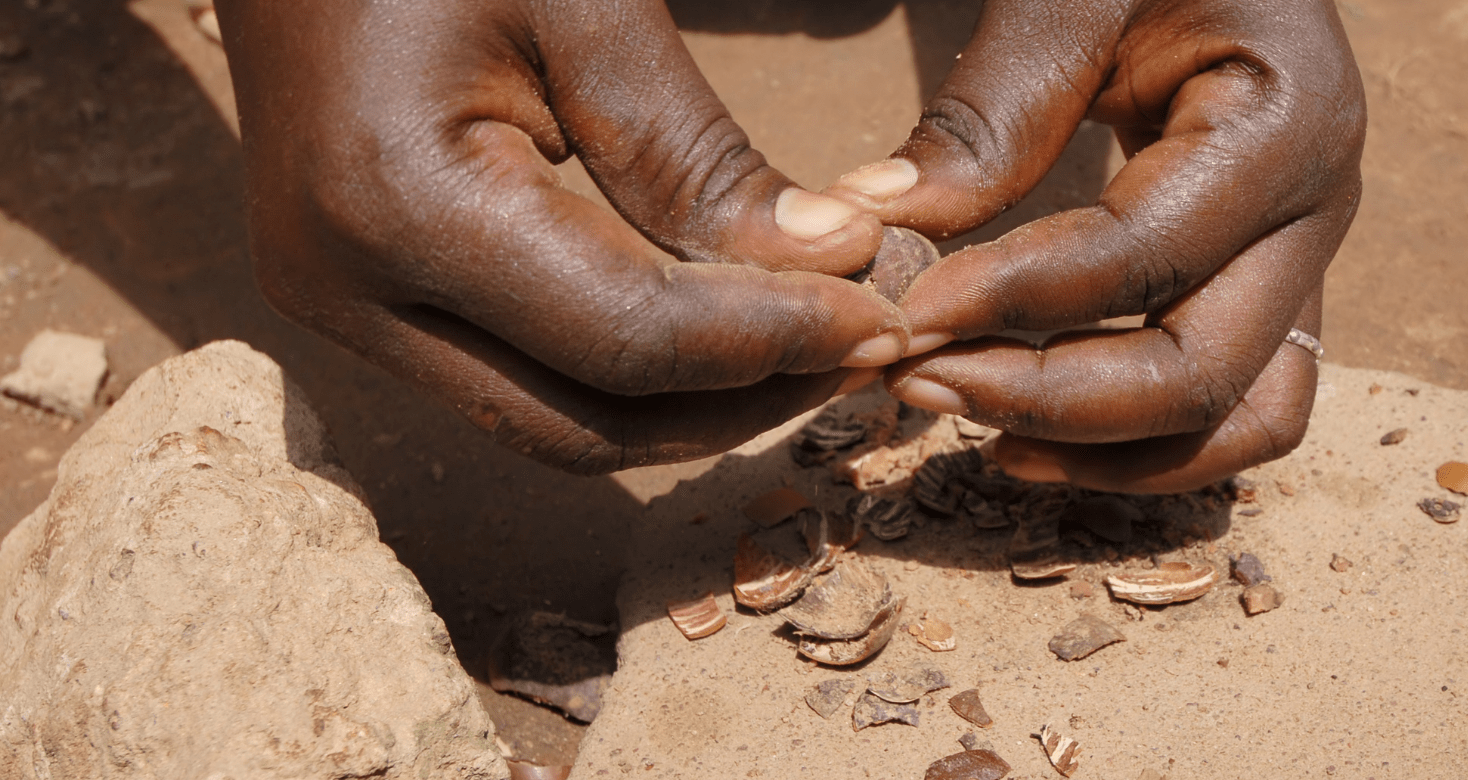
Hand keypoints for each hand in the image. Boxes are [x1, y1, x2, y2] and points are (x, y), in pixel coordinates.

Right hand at [216, 0, 909, 472]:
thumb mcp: (588, 7)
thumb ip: (699, 153)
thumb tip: (837, 265)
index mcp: (397, 204)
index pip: (629, 340)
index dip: (774, 343)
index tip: (886, 318)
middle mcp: (347, 291)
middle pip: (588, 425)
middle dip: (743, 404)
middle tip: (866, 350)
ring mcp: (339, 310)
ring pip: (554, 426)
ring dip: (693, 408)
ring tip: (813, 347)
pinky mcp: (359, 304)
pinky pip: (519, 382)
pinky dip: (631, 377)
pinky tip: (722, 329)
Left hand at [825, 0, 1363, 492]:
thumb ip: (986, 114)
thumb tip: (870, 226)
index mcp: (1288, 121)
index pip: (1145, 257)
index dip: (1015, 299)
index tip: (898, 310)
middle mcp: (1319, 212)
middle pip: (1203, 374)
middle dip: (1051, 400)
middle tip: (916, 381)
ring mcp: (1303, 261)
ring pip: (1240, 425)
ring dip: (1106, 454)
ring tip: (976, 434)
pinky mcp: (1268, 291)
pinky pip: (1230, 408)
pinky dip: (1139, 445)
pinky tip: (1026, 431)